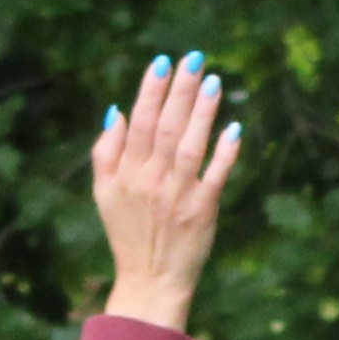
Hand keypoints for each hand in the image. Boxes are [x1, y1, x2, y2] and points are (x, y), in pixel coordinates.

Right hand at [91, 50, 242, 332]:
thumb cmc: (128, 233)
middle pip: (166, 126)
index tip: (163, 62)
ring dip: (202, 112)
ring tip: (213, 81)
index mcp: (127, 173)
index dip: (151, 91)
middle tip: (195, 59)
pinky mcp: (203, 211)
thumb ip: (106, 152)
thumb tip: (116, 111)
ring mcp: (178, 195)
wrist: (151, 280)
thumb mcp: (104, 193)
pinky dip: (225, 153)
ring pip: (190, 145)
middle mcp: (151, 180)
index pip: (139, 122)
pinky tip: (233, 128)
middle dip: (181, 90)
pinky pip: (216, 176)